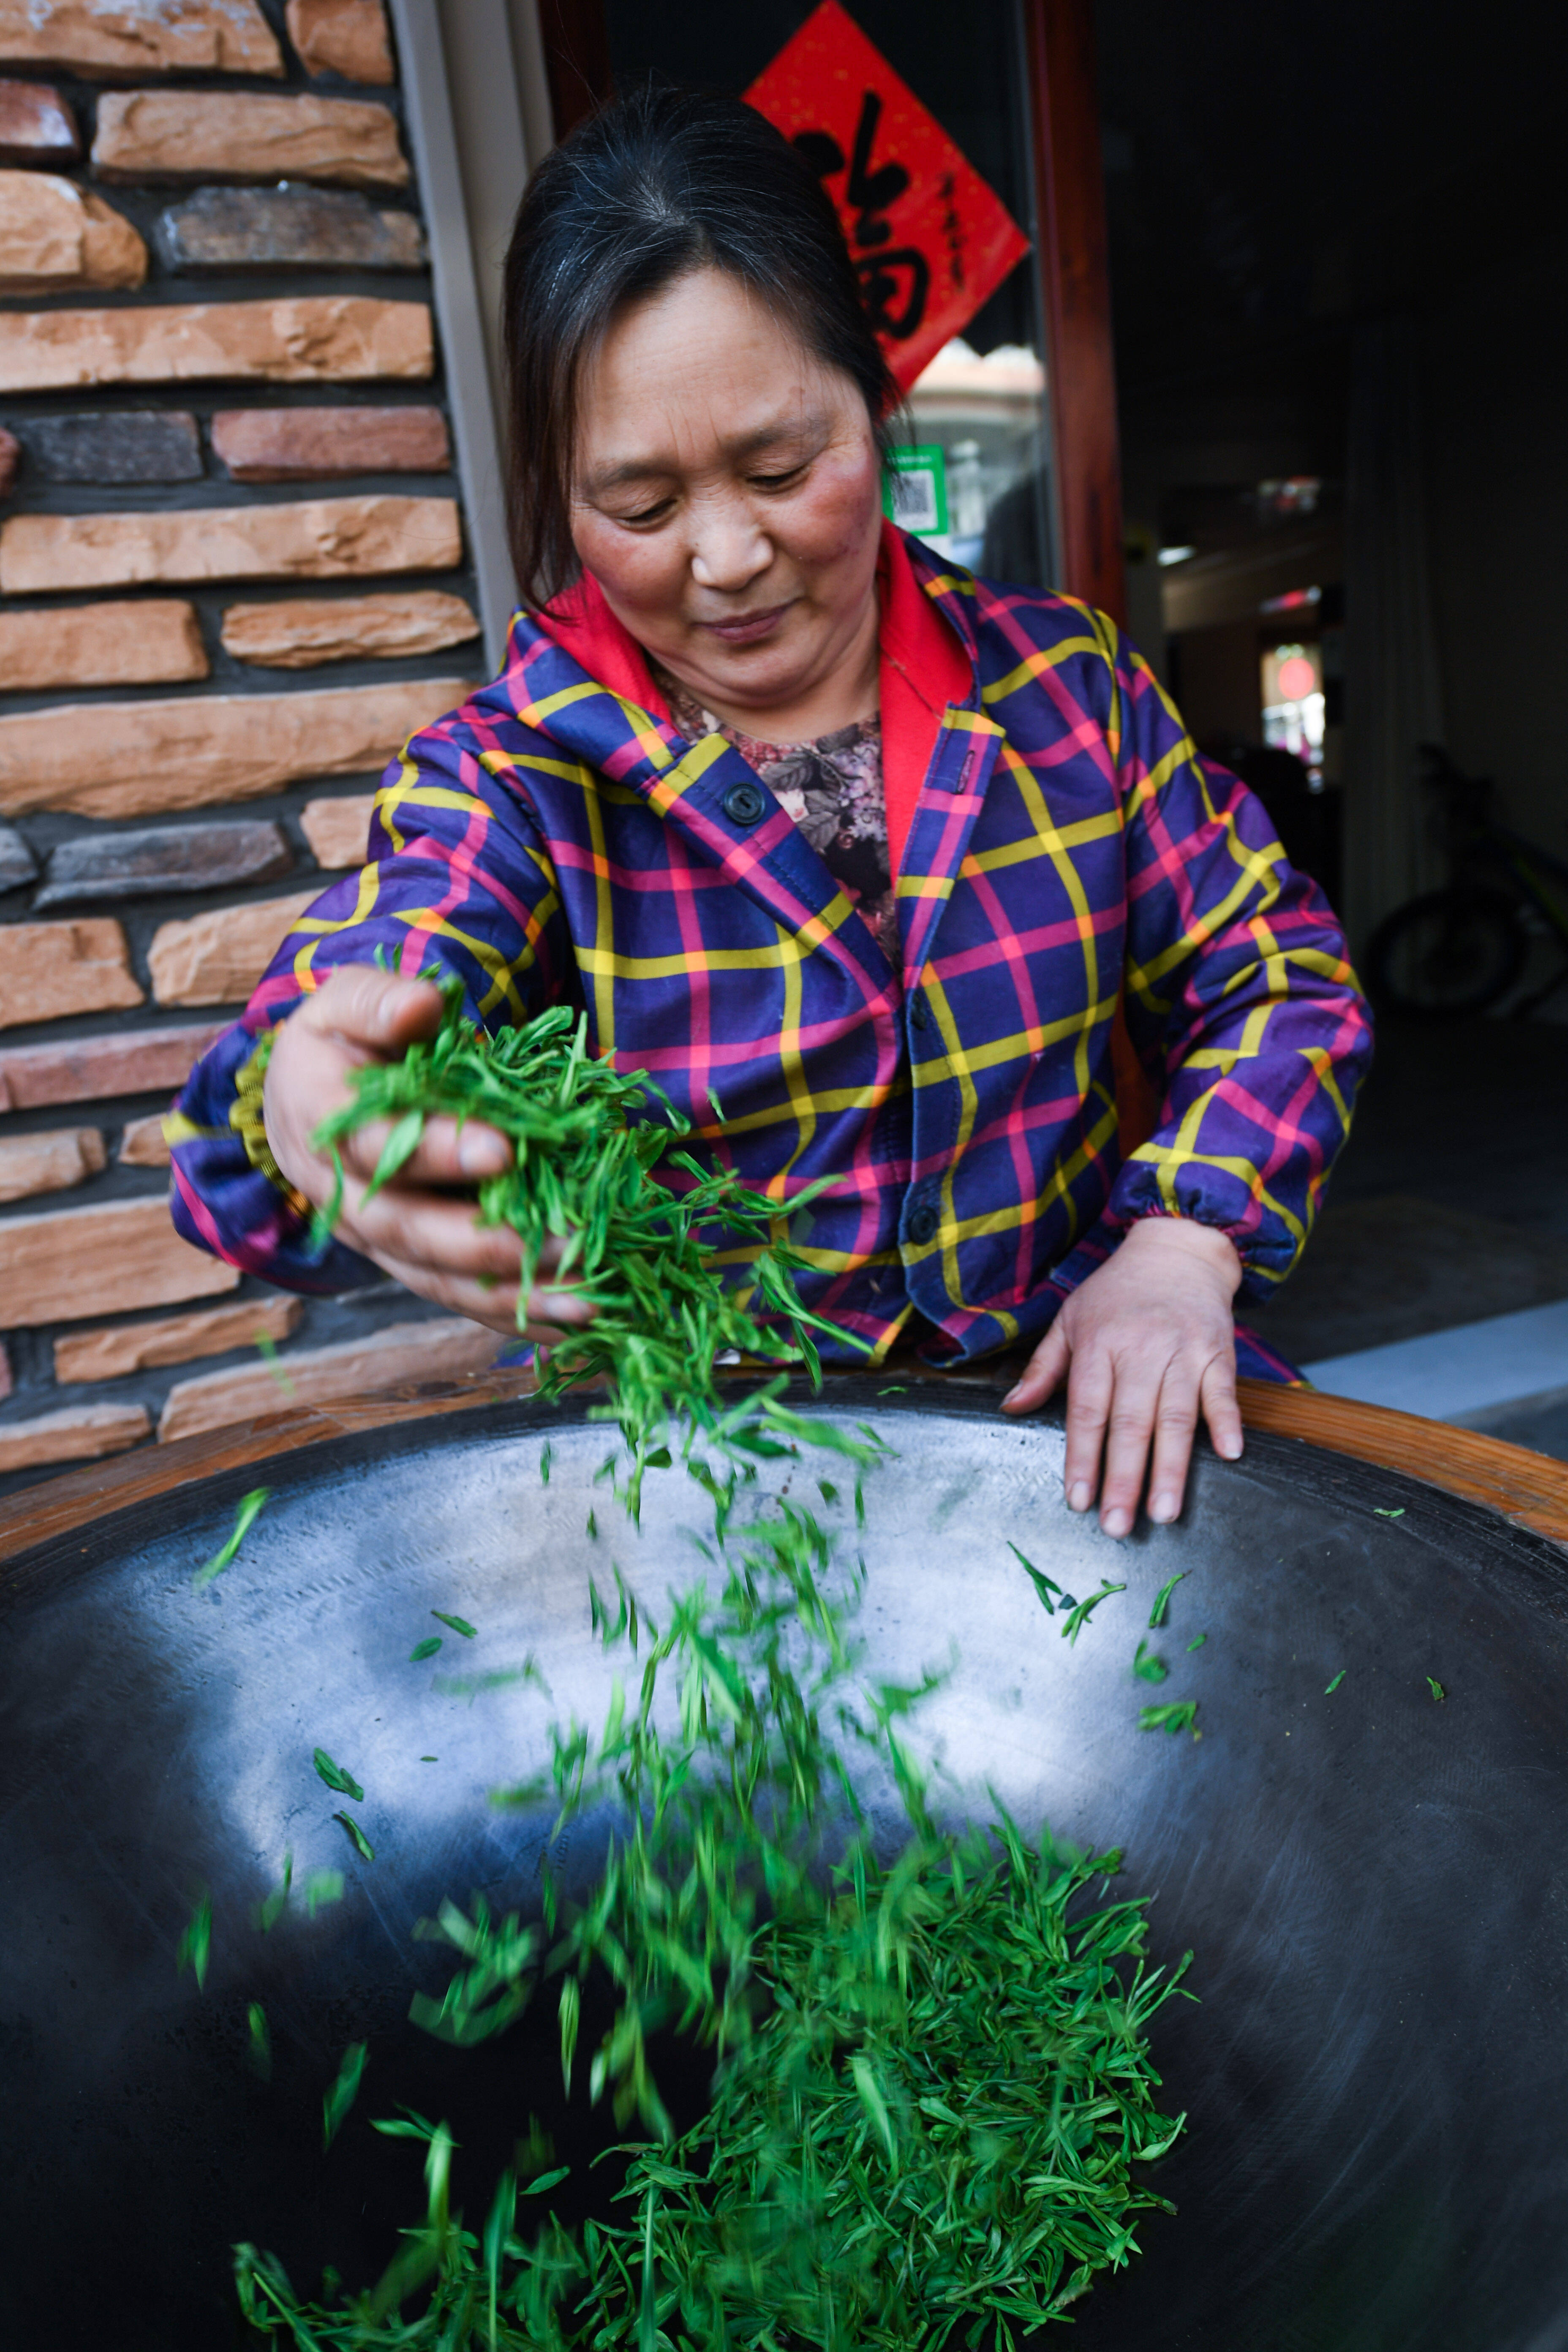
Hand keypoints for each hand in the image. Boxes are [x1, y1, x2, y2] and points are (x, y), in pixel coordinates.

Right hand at [262, 965, 592, 1342]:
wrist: (302, 1103)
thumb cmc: (338, 1043)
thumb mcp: (344, 1002)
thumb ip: (379, 1002)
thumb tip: (421, 1007)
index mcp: (321, 1124)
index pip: (377, 1145)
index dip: (437, 1150)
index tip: (505, 1150)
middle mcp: (341, 1196)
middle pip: (409, 1230)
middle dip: (487, 1242)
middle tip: (566, 1240)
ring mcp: (375, 1239)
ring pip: (438, 1278)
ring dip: (515, 1293)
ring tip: (592, 1298)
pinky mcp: (408, 1261)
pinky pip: (459, 1296)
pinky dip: (516, 1313)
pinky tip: (576, 1325)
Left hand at [1001, 1218, 1243, 1535]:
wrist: (1177, 1248)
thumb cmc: (1116, 1292)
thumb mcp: (1070, 1319)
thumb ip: (1043, 1368)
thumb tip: (1011, 1408)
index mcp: (1099, 1345)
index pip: (1087, 1411)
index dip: (1082, 1458)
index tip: (1077, 1500)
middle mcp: (1140, 1350)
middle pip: (1130, 1423)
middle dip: (1123, 1478)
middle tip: (1118, 1525)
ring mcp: (1183, 1352)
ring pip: (1176, 1417)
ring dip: (1171, 1468)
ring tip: (1164, 1512)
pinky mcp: (1218, 1352)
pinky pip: (1223, 1392)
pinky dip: (1227, 1423)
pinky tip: (1229, 1455)